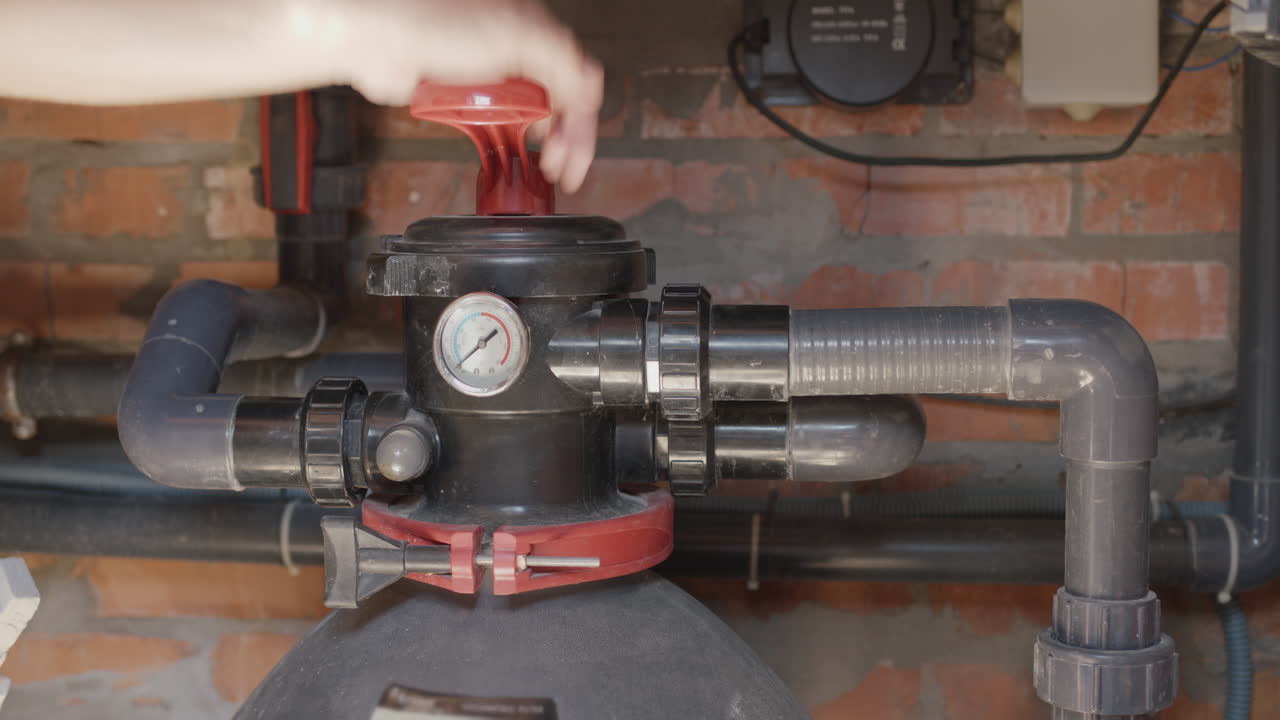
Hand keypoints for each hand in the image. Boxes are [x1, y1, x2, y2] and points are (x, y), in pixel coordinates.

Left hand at [337, 0, 603, 192]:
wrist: (376, 38)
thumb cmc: (429, 22)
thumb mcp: (514, 35)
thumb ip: (562, 63)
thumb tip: (591, 92)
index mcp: (535, 33)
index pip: (578, 83)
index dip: (582, 124)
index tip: (577, 157)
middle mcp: (517, 53)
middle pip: (559, 105)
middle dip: (566, 140)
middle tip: (560, 169)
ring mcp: (492, 78)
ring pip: (529, 119)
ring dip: (536, 146)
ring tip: (539, 165)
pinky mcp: (466, 98)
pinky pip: (495, 125)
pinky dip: (504, 139)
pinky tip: (506, 149)